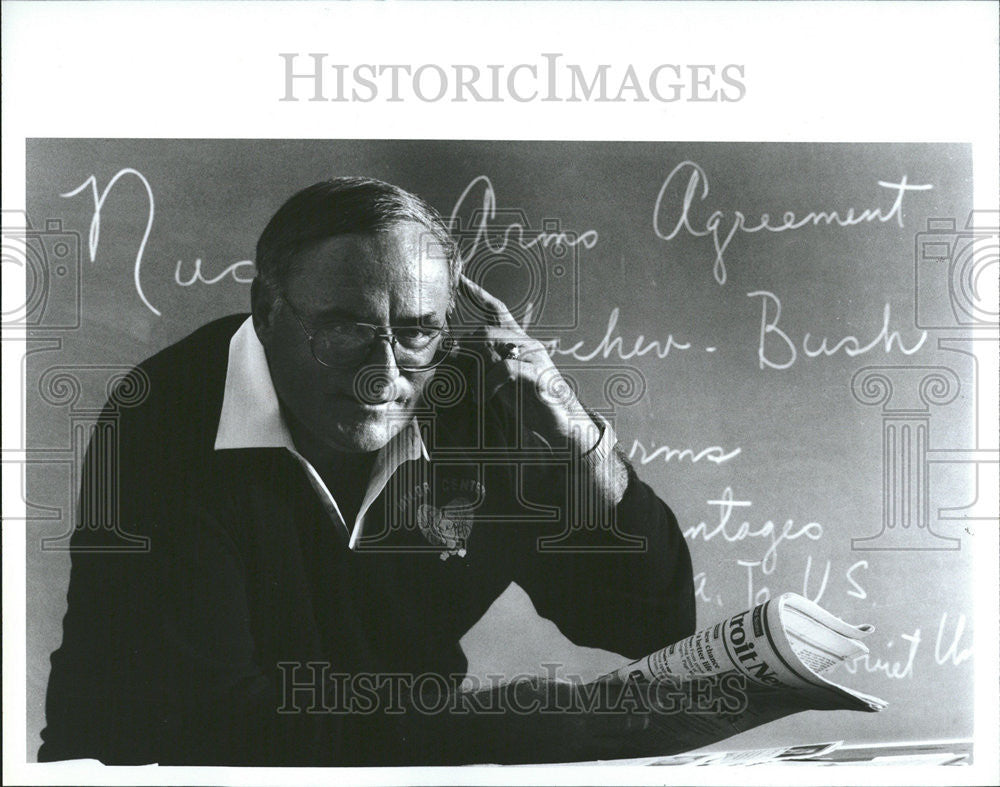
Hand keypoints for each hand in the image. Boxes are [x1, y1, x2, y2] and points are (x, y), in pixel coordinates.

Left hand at [458, 275, 600, 454]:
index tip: (459, 279)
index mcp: (517, 341)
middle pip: (484, 331)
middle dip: (464, 350)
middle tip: (456, 370)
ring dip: (475, 369)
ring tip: (476, 391)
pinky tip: (486, 396)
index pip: (496, 309)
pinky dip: (489, 383)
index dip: (477, 293)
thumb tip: (453, 353)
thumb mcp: (500, 380)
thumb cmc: (528, 401)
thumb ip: (483, 364)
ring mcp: (534, 356)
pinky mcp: (537, 373)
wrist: (559, 422)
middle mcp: (526, 342)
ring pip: (490, 344)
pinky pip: (504, 368)